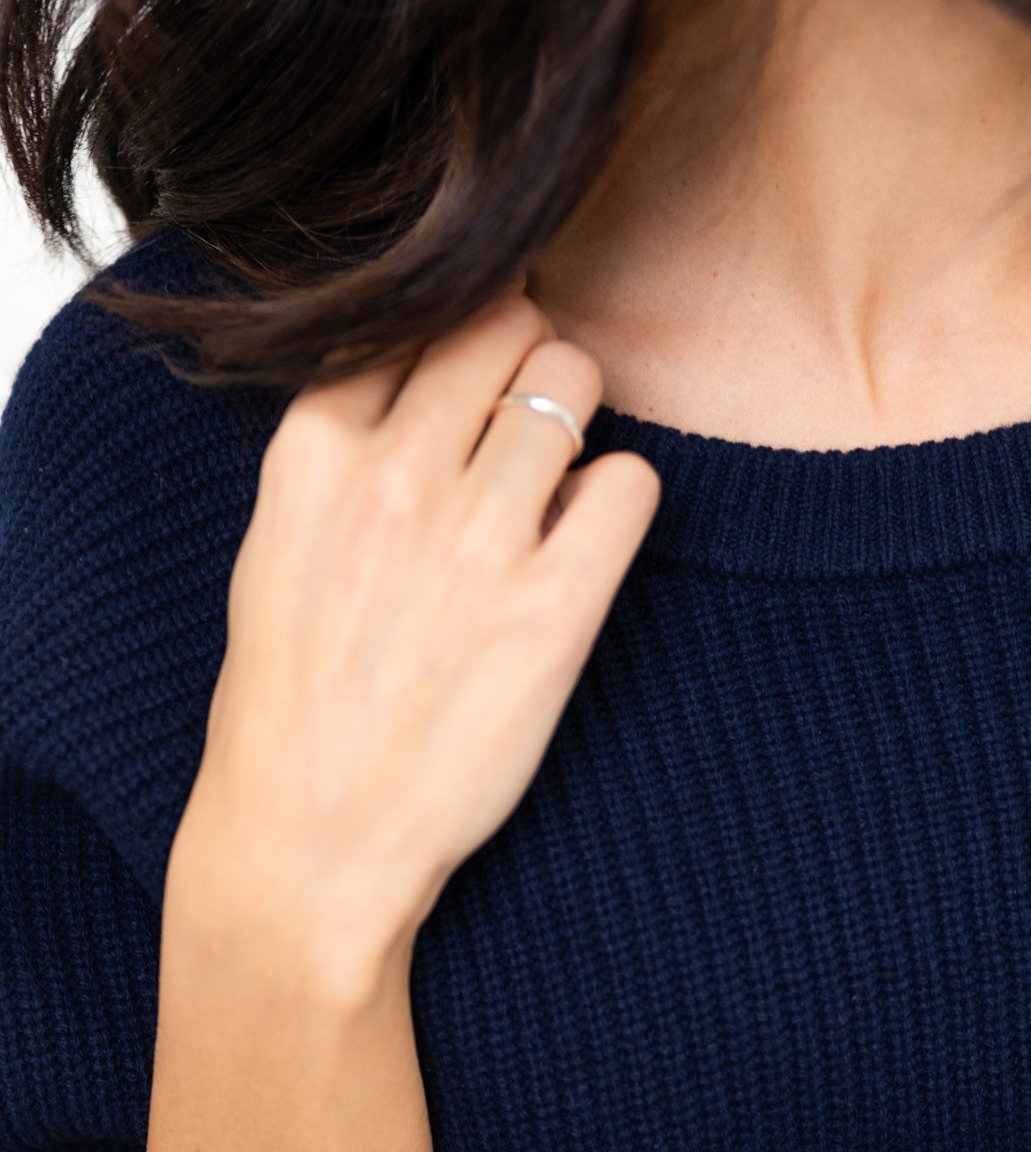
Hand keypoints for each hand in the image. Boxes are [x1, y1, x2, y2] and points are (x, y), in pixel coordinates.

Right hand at [169, 284, 660, 998]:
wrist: (313, 840)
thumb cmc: (294, 706)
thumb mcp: (279, 547)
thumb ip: (343, 453)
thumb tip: (420, 382)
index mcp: (313, 451)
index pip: (407, 311)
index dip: (454, 329)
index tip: (471, 373)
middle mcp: (394, 474)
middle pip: (501, 320)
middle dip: (527, 350)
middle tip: (533, 413)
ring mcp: (477, 539)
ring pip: (572, 381)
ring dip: (580, 420)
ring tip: (557, 488)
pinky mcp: (554, 608)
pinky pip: (630, 482)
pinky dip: (622, 498)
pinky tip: (587, 545)